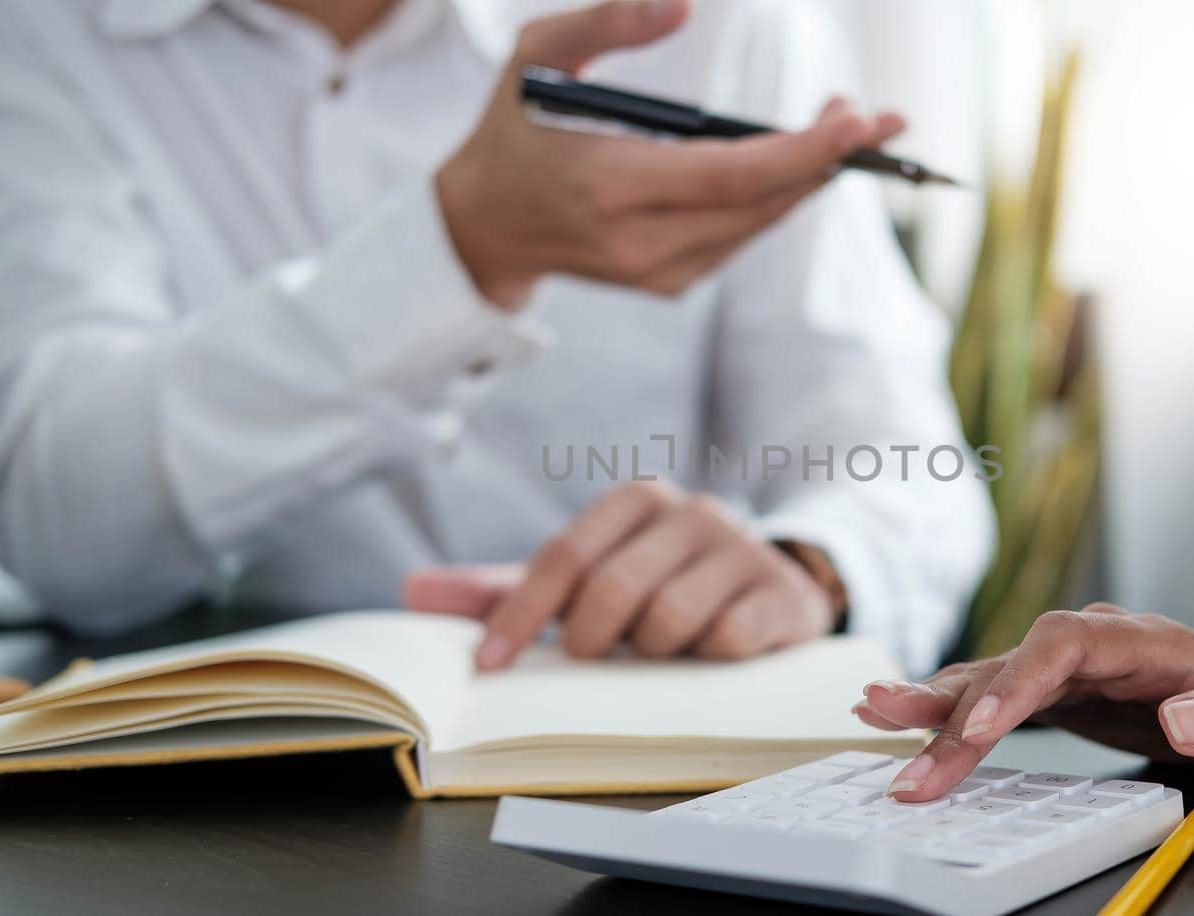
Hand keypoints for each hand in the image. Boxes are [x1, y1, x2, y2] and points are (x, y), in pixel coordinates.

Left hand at [403, 480, 840, 668]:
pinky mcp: (780, 593)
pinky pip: (727, 639)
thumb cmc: (660, 584)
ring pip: (669, 617)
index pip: (563, 555)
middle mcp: (691, 510)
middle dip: (591, 639)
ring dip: (653, 652)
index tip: (491, 664)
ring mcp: (741, 548)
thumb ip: (508, 587)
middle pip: (612, 588)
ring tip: (661, 648)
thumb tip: (413, 592)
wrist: (772, 586)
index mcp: (636, 499)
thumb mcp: (588, 578)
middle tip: (597, 655)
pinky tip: (709, 653)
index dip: (520, 614)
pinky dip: (706, 659)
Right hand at [437, 0, 904, 307]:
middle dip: (825, 160)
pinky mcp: (670, 284)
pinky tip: (797, 164)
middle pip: (758, 205)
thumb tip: (686, 1)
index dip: (799, 151)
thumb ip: (608, 22)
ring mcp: (657, 273)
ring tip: (846, 130)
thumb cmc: (514, 126)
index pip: (725, 176)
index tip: (857, 120)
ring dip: (809, 177)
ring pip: (758, 224)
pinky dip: (775, 199)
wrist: (485, 226)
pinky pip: (742, 236)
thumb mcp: (537, 55)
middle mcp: (636, 242)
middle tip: (880, 117)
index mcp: (606, 185)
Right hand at [855, 604, 1193, 795]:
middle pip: (1009, 664)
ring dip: (931, 699)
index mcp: (1139, 640)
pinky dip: (944, 707)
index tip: (978, 729)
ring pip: (989, 676)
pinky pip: (990, 694)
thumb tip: (1180, 717)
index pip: (1061, 646)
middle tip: (894, 733)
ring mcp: (1066, 663)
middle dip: (950, 705)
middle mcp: (1090, 641)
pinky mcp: (1051, 687)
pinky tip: (896, 711)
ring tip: (872, 710)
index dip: (1015, 683)